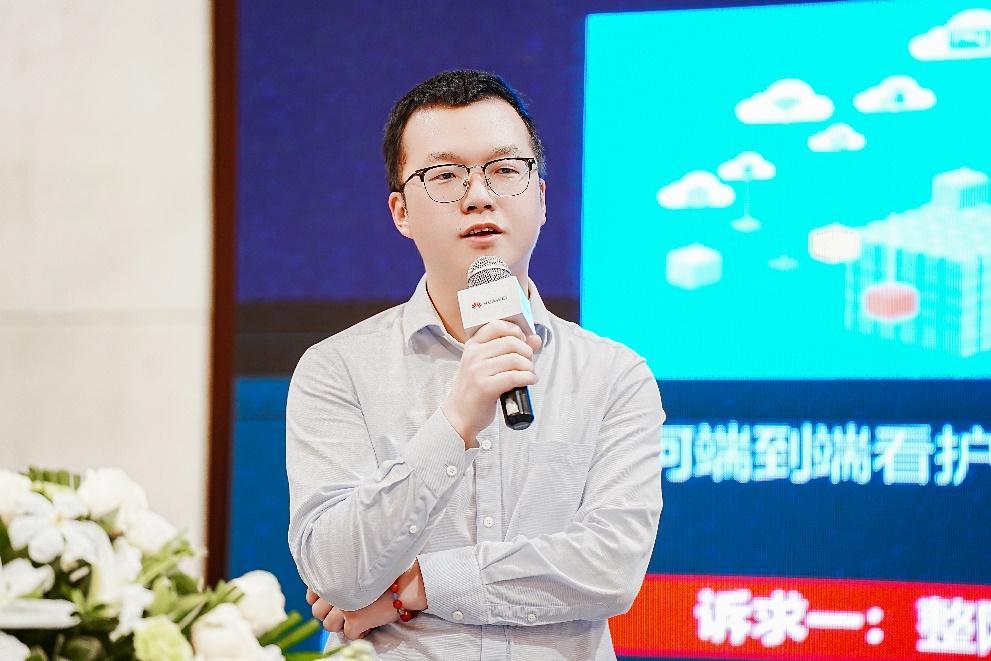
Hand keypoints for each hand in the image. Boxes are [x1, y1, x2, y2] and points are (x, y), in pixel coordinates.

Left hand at [304, 561, 427, 639]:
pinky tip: (368, 624)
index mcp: (335, 574)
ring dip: (342, 624)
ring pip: (329, 625)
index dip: (320, 601)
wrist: (408, 582)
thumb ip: (343, 575)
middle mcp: (335, 589)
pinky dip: (358, 632)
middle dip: (330, 614)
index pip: (311, 595)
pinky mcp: (355, 620)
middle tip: (347, 610)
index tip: (333, 602)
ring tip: (358, 616)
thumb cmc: (389, 572)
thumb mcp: (362, 567)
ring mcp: (343, 605)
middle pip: (318, 612)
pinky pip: (347, 634)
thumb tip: (329, 591)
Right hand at [442, 320, 541, 444]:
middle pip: (511, 342)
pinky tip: (530, 381)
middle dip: (527, 351)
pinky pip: (514, 377)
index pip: (497, 325)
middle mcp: (473, 355)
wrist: (459, 415)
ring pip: (515, 359)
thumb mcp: (487, 365)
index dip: (516, 331)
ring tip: (529, 373)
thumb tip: (536, 339)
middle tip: (528, 362)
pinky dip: (528, 378)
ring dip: (529, 366)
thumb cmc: (475, 389)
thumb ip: (510, 350)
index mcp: (473, 346)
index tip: (522, 342)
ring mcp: (478, 371)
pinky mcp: (485, 387)